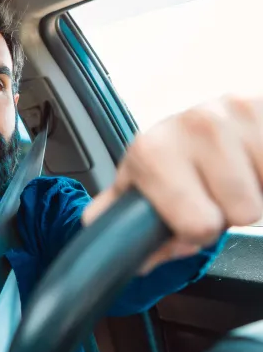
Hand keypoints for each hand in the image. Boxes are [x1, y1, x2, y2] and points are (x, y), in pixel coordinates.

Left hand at [84, 95, 262, 270]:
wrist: (210, 118)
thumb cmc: (174, 160)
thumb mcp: (140, 186)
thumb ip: (120, 217)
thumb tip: (105, 239)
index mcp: (152, 151)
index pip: (198, 226)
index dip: (199, 233)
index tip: (192, 214)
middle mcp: (194, 124)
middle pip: (242, 213)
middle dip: (232, 211)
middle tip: (217, 191)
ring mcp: (235, 112)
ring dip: (257, 191)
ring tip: (236, 174)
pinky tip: (253, 163)